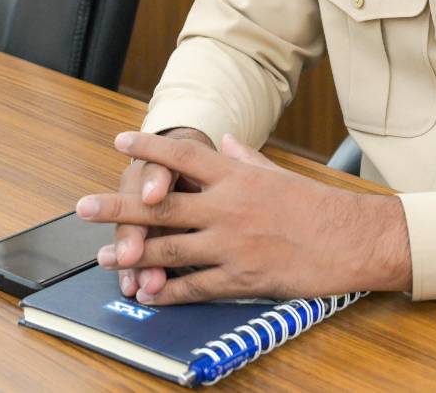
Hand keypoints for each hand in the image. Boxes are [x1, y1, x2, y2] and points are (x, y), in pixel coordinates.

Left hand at [78, 131, 410, 303]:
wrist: (352, 240)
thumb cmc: (317, 206)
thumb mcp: (279, 174)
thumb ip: (245, 160)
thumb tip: (225, 142)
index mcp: (237, 177)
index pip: (183, 155)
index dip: (148, 148)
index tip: (120, 142)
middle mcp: (229, 208)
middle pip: (162, 206)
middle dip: (118, 207)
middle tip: (83, 206)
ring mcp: (232, 245)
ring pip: (169, 250)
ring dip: (134, 255)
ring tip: (106, 257)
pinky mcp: (241, 279)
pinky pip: (195, 287)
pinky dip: (168, 292)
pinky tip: (147, 294)